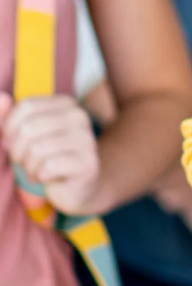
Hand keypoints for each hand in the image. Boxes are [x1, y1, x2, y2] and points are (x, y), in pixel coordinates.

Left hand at [0, 92, 100, 215]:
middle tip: (24, 161)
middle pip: (29, 129)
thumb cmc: (45, 158)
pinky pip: (49, 167)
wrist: (75, 187)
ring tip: (37, 171)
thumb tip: (2, 98)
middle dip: (18, 151)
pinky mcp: (87, 162)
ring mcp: (86, 138)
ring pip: (37, 150)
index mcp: (66, 104)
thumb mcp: (23, 136)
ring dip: (29, 167)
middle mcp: (79, 116)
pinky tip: (48, 178)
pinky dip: (41, 177)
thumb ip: (7, 118)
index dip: (10, 128)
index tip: (11, 142)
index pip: (27, 106)